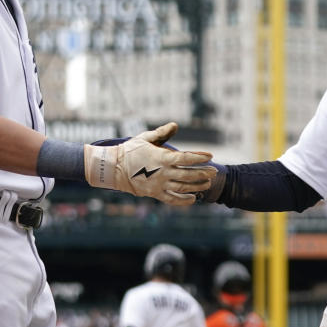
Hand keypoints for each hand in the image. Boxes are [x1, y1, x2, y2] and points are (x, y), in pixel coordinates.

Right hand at [84, 122, 216, 205]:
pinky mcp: (154, 193)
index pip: (186, 158)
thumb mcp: (145, 138)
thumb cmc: (130, 150)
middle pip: (188, 174)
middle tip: (214, 172)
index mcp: (161, 157)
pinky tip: (193, 199)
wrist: (113, 168)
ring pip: (183, 188)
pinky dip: (183, 201)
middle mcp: (162, 172)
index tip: (211, 156)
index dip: (199, 157)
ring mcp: (159, 185)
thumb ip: (162, 133)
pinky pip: (172, 199)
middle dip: (203, 173)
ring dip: (197, 186)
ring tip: (207, 184)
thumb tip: (175, 125)